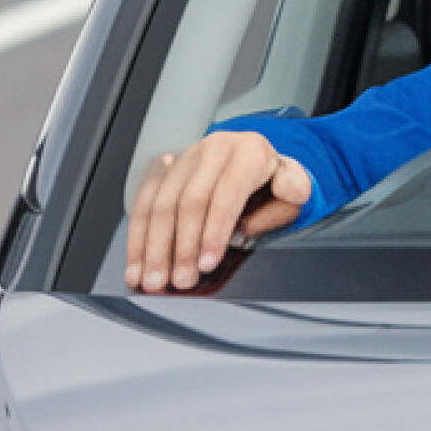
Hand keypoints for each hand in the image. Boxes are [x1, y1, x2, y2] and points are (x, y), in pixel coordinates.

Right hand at [125, 131, 312, 293]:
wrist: (257, 158)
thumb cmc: (275, 181)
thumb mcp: (296, 184)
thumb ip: (295, 188)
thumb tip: (290, 190)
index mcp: (247, 151)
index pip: (225, 195)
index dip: (213, 231)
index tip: (206, 263)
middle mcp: (212, 150)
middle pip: (186, 202)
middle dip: (180, 247)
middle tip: (178, 280)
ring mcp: (185, 158)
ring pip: (158, 204)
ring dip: (151, 247)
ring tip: (150, 279)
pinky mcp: (165, 171)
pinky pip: (143, 203)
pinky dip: (137, 237)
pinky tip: (135, 263)